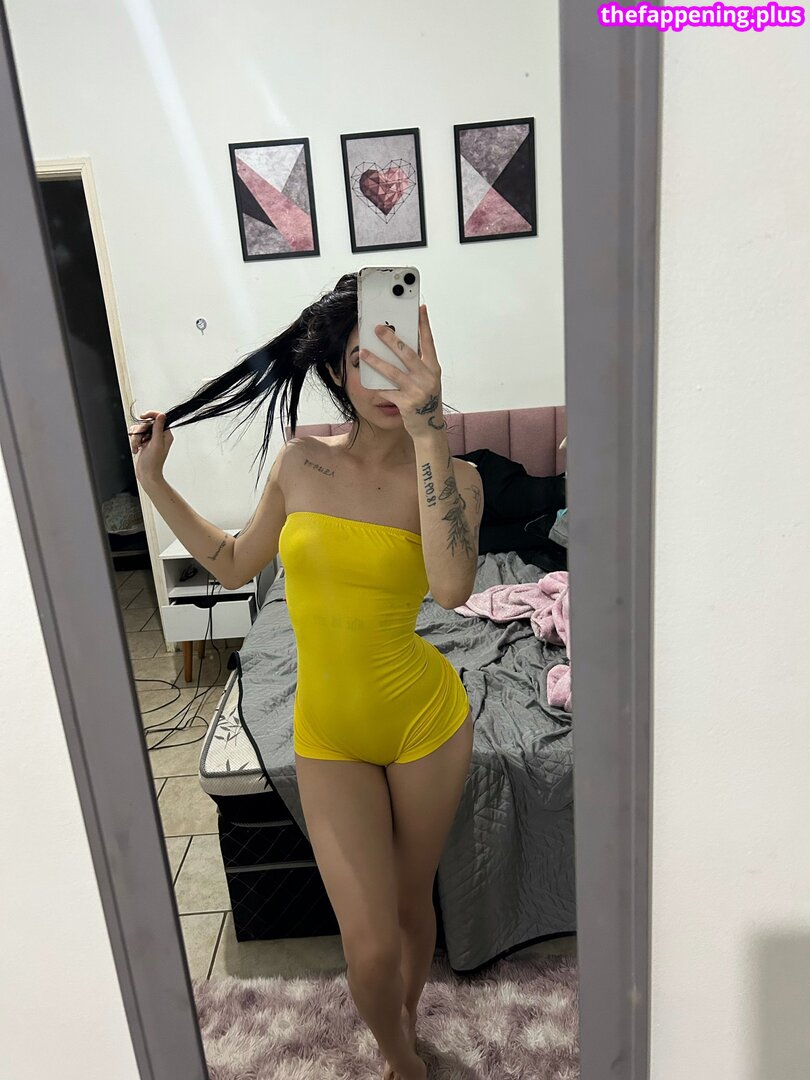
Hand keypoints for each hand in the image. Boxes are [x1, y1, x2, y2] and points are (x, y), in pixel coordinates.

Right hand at [128, 410, 173, 482]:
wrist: (147, 474)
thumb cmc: (153, 463)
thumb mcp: (156, 443)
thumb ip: (158, 428)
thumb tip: (162, 415)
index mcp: (166, 435)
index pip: (159, 418)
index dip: (151, 415)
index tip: (143, 416)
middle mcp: (159, 436)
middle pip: (147, 424)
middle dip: (140, 432)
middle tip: (141, 441)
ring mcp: (151, 439)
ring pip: (140, 429)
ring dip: (136, 438)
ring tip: (137, 447)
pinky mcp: (144, 442)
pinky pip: (136, 435)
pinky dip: (134, 442)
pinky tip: (136, 449)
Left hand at [359, 305, 447, 438]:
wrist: (429, 428)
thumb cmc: (426, 401)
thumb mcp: (428, 381)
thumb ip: (419, 365)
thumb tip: (401, 346)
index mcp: (433, 369)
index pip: (428, 342)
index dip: (424, 325)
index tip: (420, 309)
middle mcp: (427, 378)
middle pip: (407, 353)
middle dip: (391, 339)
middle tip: (379, 328)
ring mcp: (417, 391)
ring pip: (392, 371)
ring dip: (376, 361)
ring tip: (363, 352)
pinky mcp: (406, 403)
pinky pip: (386, 391)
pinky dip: (376, 385)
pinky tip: (366, 379)